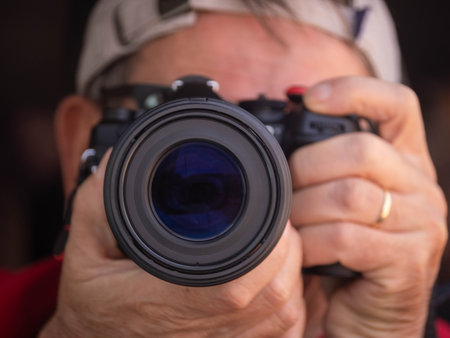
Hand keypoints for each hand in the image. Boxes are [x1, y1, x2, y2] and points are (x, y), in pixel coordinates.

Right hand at [39, 151, 304, 336]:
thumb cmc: (93, 303)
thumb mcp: (83, 248)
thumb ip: (98, 203)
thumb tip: (122, 161)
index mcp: (164, 303)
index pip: (235, 285)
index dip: (265, 247)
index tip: (266, 216)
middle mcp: (199, 332)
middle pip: (274, 295)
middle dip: (284, 249)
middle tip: (273, 221)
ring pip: (284, 314)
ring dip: (291, 273)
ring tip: (274, 245)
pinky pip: (283, 334)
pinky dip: (290, 305)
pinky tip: (275, 283)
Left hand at [290, 76, 447, 336]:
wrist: (364, 315)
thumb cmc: (341, 253)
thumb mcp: (334, 199)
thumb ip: (324, 165)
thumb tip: (287, 122)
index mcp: (403, 162)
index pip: (395, 104)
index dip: (353, 91)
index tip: (309, 98)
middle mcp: (421, 187)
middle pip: (359, 150)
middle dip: (305, 170)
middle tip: (286, 197)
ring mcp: (422, 224)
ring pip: (348, 194)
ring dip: (303, 212)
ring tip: (292, 229)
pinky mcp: (409, 261)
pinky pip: (345, 237)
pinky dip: (312, 245)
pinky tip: (306, 255)